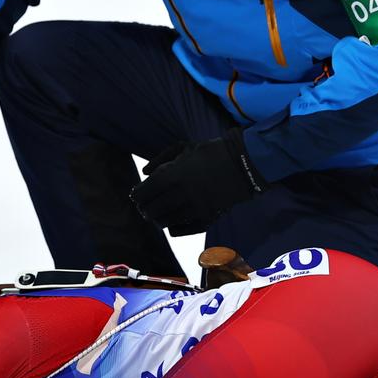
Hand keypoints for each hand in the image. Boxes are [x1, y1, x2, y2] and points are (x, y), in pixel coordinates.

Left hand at [131, 129, 266, 234]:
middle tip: (144, 206)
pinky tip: (171, 223)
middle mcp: (181, 194)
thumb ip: (160, 159)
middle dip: (145, 208)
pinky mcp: (207, 218)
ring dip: (157, 218)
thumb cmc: (209, 153)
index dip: (137, 195)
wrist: (241, 164)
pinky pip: (182, 229)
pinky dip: (173, 227)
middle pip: (151, 210)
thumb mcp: (183, 148)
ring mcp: (194, 208)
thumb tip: (144, 172)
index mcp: (173, 175)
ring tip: (156, 215)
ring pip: (165, 222)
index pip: (144, 193)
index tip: (136, 195)